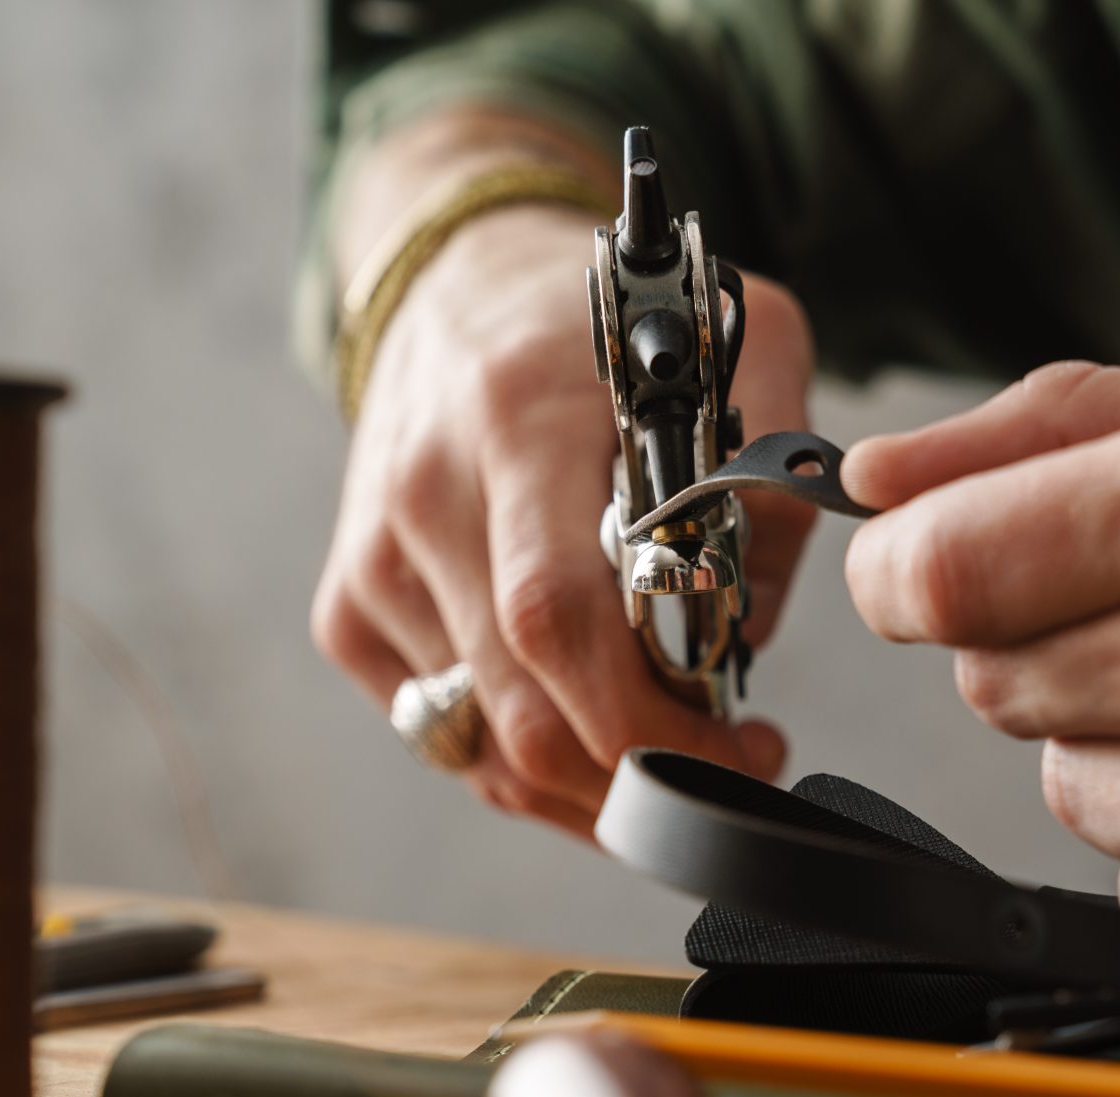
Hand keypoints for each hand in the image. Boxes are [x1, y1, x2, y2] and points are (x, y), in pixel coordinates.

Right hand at [314, 200, 812, 834]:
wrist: (463, 285)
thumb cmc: (613, 329)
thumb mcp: (736, 343)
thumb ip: (770, 473)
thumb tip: (747, 626)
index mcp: (521, 423)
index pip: (555, 616)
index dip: (651, 719)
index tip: (745, 743)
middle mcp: (429, 497)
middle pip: (522, 711)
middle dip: (643, 773)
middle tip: (731, 763)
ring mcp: (378, 561)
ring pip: (483, 749)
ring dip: (593, 788)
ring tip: (674, 758)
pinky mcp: (349, 608)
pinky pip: (442, 736)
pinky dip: (528, 766)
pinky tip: (593, 733)